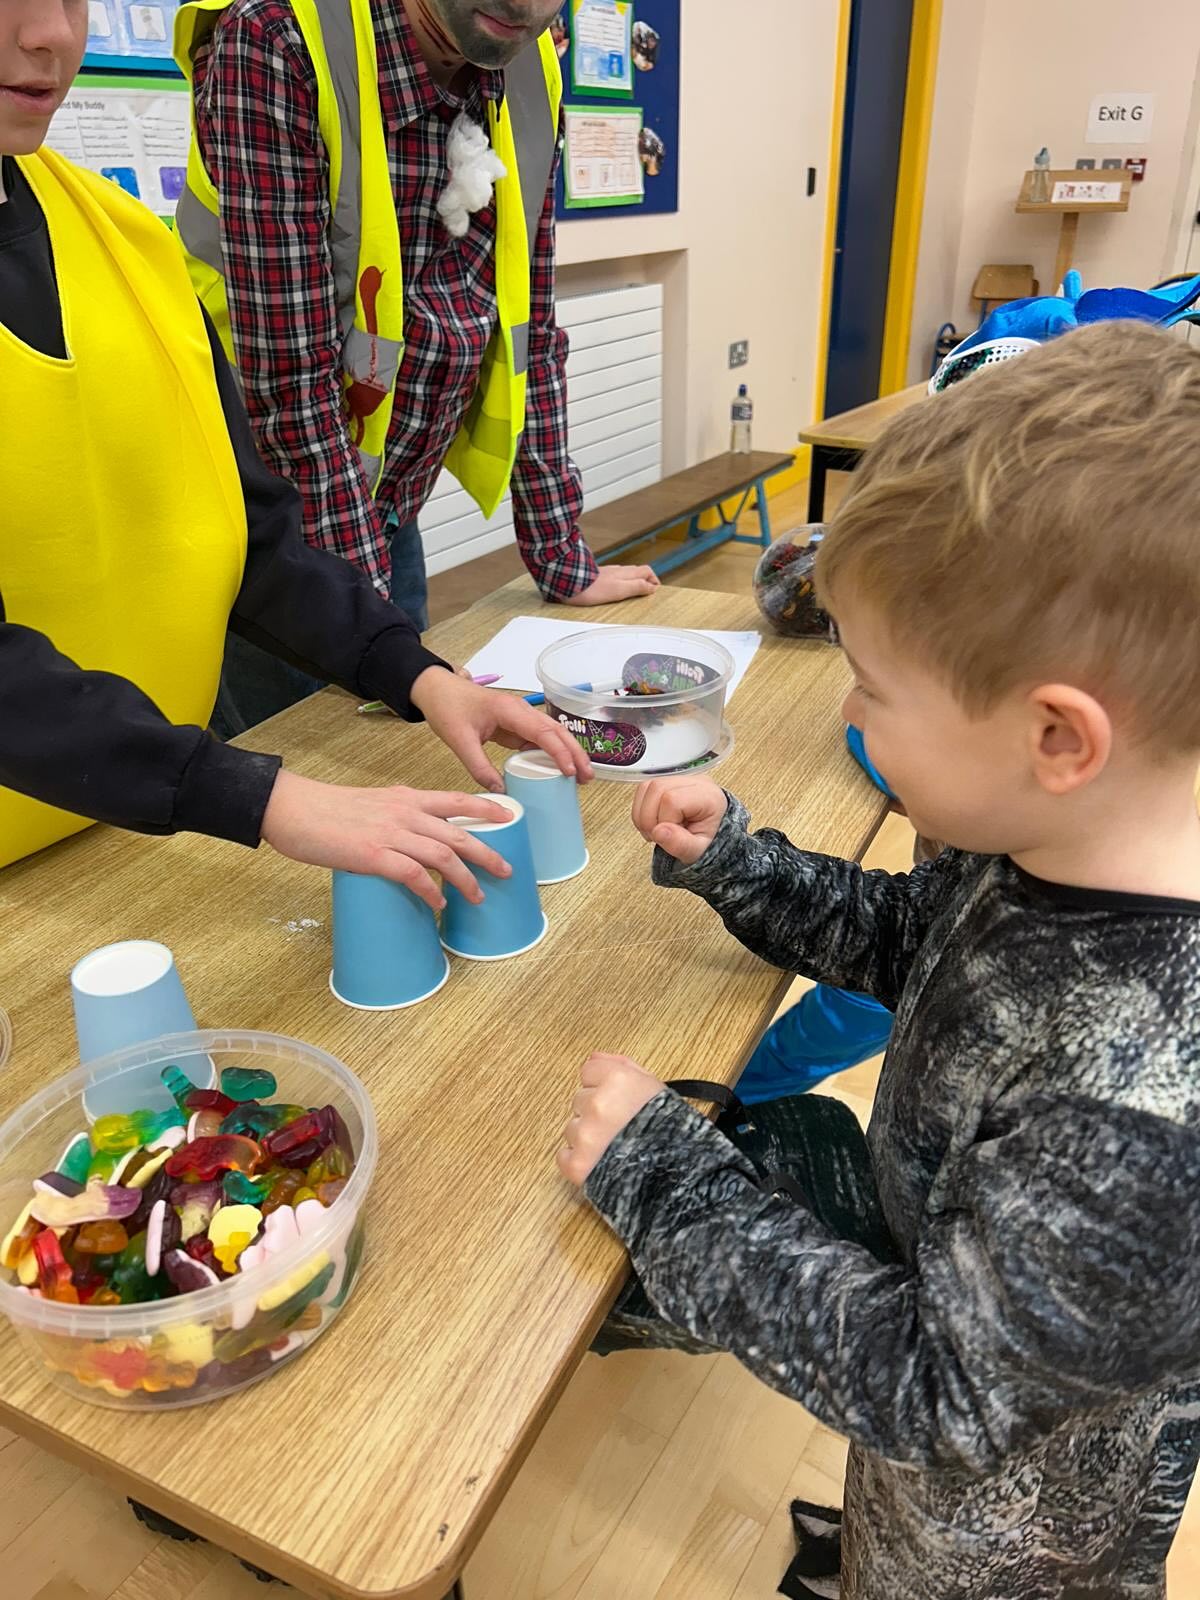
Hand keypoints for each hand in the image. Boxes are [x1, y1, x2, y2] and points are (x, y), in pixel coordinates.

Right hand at [260, 770, 513, 909]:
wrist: (291, 808)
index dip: (485, 808)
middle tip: (506, 870)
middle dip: (487, 853)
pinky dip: (431, 892)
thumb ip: (396, 816)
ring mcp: (390, 834)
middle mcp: (404, 813)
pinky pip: (414, 876)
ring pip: (443, 857)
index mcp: (405, 797)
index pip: (456, 799)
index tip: (508, 816)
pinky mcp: (373, 855)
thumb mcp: (372, 803)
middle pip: (459, 833)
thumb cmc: (326, 809)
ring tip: (478, 896)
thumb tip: (412, 839)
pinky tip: (438, 905)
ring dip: (466, 879)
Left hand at [410, 668, 591, 791]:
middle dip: (575, 753)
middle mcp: (521, 711)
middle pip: (557, 731)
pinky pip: (539, 740)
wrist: (437, 689)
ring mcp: (520, 718)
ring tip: (581, 776)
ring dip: (568, 753)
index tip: (570, 772)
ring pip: (553, 735)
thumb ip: (479, 767)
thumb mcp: (460, 741)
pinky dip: (552, 754)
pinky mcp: (516, 726)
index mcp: (510, 710)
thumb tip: (500, 792)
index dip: (560, 752)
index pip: (543, 732)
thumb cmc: (448, 707)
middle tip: (588, 777)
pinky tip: (559, 770)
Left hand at [557, 1052, 663, 1185]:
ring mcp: (586, 1135)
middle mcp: (598, 1104)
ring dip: (588, 1137)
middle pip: (580, 1099)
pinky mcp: (578, 1164)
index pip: (588, 1072)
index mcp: (618, 1081)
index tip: (616, 1099)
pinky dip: (579, 1160)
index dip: (602, 1085)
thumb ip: (621, 1066)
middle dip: (596, 1111)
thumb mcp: (654, 1087)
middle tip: (620, 1126)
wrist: (678, 1172)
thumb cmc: (671, 1130)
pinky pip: (564, 1156)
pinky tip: (602, 1163)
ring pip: (572, 1127)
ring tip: (615, 1147)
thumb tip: (594, 1057)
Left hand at [565, 565, 659, 606]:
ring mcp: (609, 573)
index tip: (655, 591)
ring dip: (634, 581)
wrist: (570, 583)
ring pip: (627, 574)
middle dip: (646, 580)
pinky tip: (616, 590)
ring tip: (635, 592)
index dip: (654, 580)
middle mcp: (619, 570)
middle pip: (638, 571)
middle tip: (648, 591)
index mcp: (626, 573)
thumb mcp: (619, 590)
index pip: (647, 571)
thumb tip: (652, 587)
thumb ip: (636, 587)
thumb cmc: (592, 589)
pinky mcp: (599, 577)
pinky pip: (616, 577)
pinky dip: (621, 582)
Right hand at [632, 777, 728, 864]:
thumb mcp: (699, 851)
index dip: (664, 821)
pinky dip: (641, 809)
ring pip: (647, 787)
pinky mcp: (668, 783)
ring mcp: (680, 780)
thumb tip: (658, 832)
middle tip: (657, 836)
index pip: (672, 799)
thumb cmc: (709, 842)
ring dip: (642, 814)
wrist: (713, 837)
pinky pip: (644, 789)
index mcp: (707, 796)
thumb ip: (681, 844)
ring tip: (655, 831)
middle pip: (657, 788)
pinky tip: (652, 823)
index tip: (670, 837)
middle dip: (649, 817)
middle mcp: (695, 782)